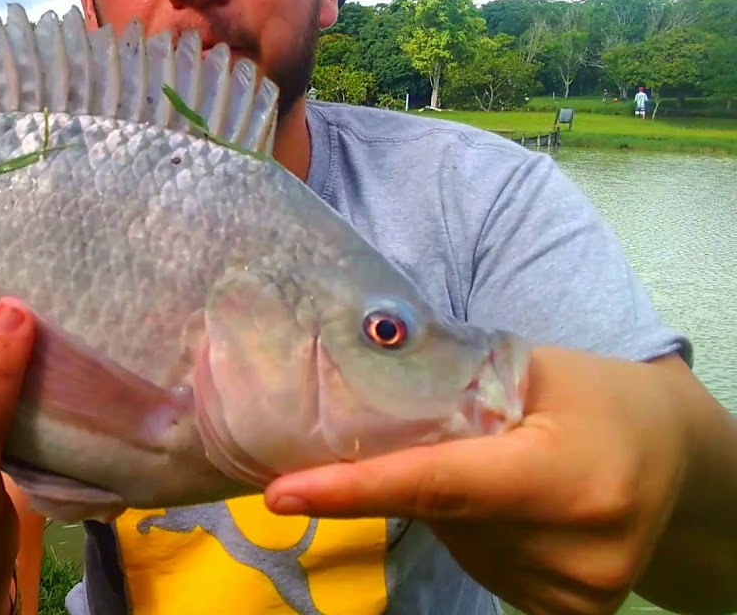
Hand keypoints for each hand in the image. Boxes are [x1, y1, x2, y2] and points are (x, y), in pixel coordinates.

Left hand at [263, 346, 690, 614]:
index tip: (282, 493)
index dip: (354, 489)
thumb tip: (350, 392)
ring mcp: (575, 593)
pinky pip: (486, 572)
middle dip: (424, 478)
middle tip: (469, 439)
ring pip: (459, 545)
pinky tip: (522, 513)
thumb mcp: (536, 368)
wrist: (679, 460)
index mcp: (565, 477)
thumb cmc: (601, 399)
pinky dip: (482, 538)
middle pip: (441, 515)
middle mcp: (575, 547)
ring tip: (515, 474)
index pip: (437, 484)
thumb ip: (452, 382)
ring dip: (458, 511)